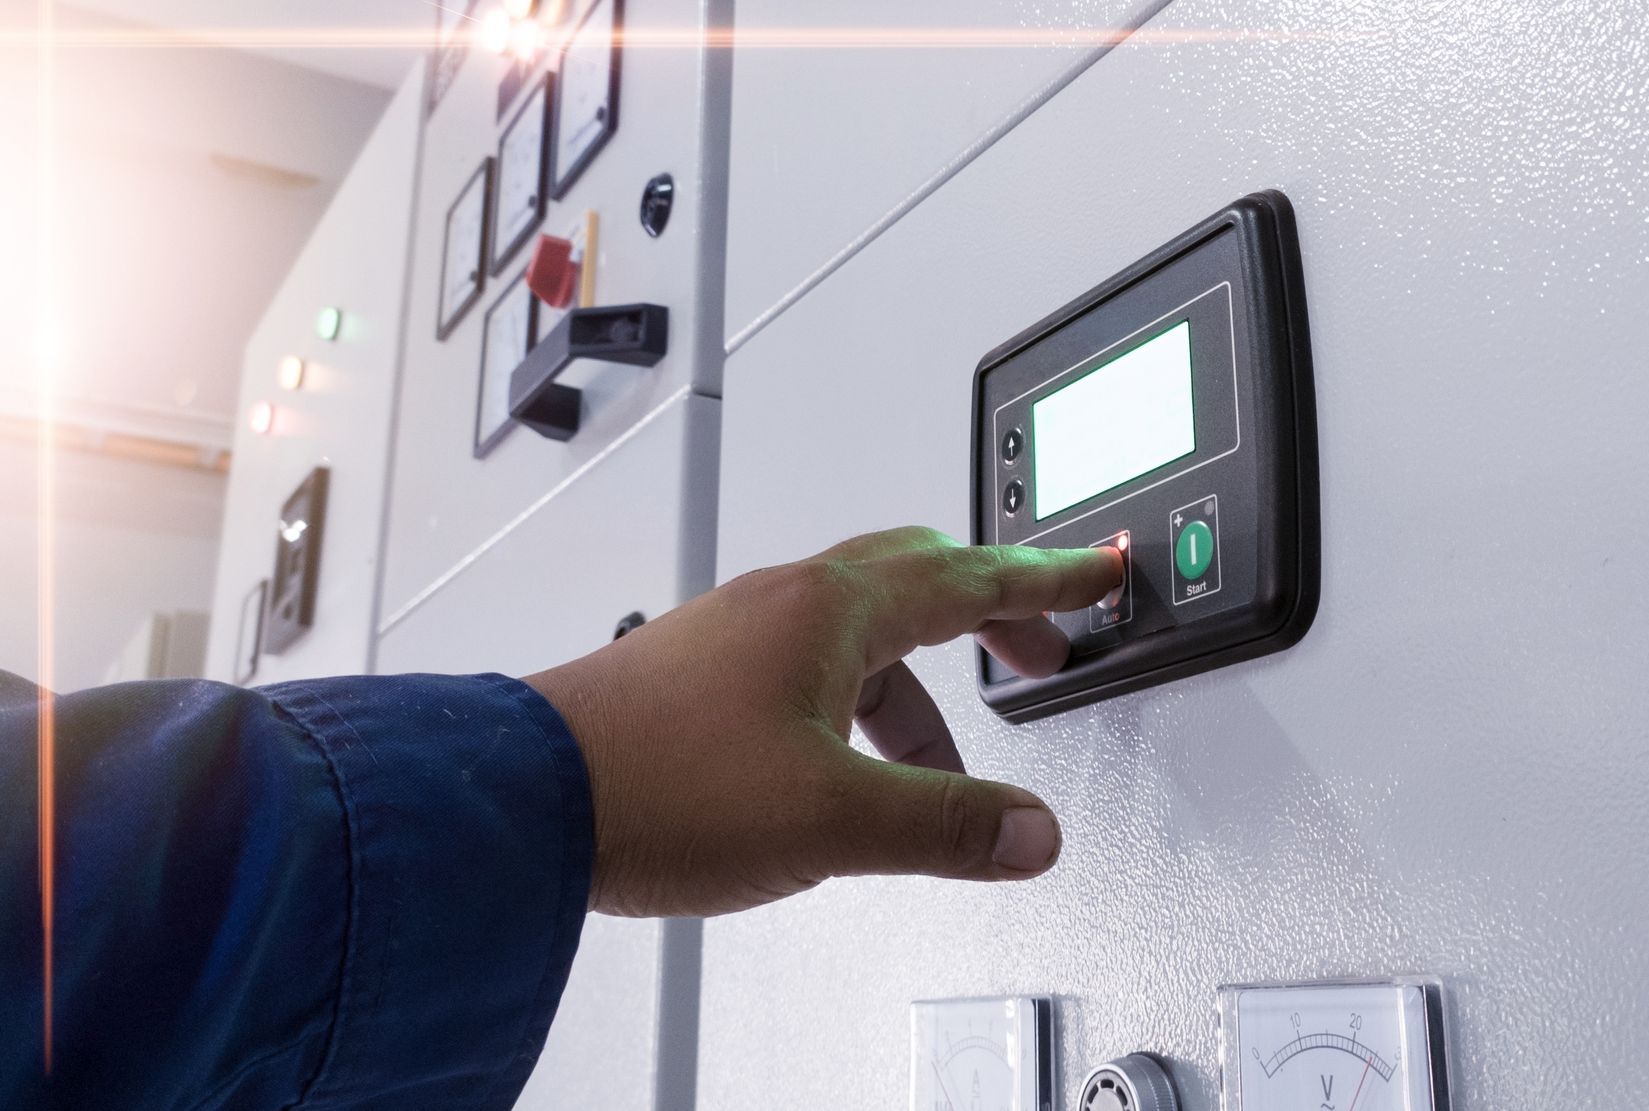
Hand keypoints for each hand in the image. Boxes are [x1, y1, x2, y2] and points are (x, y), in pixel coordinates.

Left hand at [522, 526, 1122, 917]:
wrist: (521, 798)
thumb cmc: (656, 783)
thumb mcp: (836, 818)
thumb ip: (947, 826)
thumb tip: (1029, 831)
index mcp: (830, 608)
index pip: (970, 574)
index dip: (1047, 578)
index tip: (1095, 570)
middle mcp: (783, 601)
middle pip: (917, 578)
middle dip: (991, 610)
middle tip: (1037, 640)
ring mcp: (736, 632)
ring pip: (860, 627)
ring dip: (921, 676)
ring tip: (944, 755)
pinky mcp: (699, 673)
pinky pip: (811, 660)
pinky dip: (860, 696)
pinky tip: (848, 761)